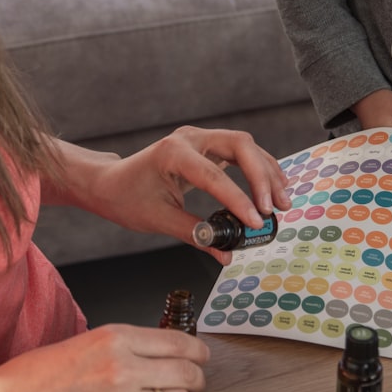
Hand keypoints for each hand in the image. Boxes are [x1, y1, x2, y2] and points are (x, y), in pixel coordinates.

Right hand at [0, 325, 209, 391]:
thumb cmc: (41, 373)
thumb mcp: (90, 341)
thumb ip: (129, 346)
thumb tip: (168, 353)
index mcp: (117, 337)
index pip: (180, 342)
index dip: (198, 353)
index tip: (202, 358)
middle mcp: (125, 367)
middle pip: (188, 374)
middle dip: (197, 380)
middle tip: (196, 383)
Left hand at [83, 126, 291, 263]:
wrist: (109, 183)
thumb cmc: (126, 198)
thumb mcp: (158, 220)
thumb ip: (195, 235)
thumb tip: (226, 253)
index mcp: (173, 152)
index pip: (214, 175)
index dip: (238, 200)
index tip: (256, 223)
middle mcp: (190, 138)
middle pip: (240, 146)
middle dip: (262, 177)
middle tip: (276, 209)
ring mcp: (200, 139)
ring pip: (246, 147)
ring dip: (267, 173)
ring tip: (282, 202)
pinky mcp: (207, 146)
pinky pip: (241, 153)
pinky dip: (259, 169)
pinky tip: (273, 188)